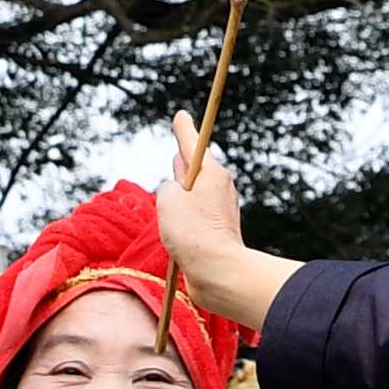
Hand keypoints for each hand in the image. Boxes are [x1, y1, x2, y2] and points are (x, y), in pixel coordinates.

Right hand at [157, 118, 300, 330]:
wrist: (218, 272)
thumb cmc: (193, 232)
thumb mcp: (168, 200)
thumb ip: (167, 187)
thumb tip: (174, 193)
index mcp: (211, 173)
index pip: (192, 144)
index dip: (184, 129)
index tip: (181, 115)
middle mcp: (220, 187)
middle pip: (195, 167)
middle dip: (183, 161)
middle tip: (180, 145)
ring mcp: (220, 209)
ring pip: (195, 193)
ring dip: (182, 193)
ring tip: (175, 193)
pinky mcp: (218, 230)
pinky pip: (197, 214)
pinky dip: (185, 215)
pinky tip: (178, 226)